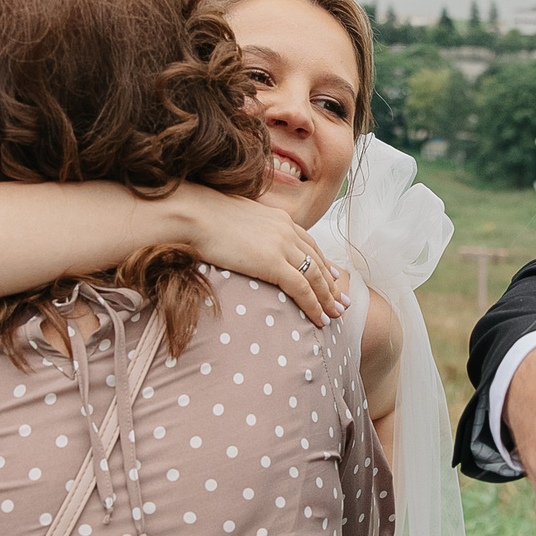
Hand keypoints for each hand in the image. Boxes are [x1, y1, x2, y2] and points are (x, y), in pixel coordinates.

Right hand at [178, 185, 348, 325]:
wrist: (193, 215)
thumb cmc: (201, 218)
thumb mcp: (234, 220)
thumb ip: (248, 232)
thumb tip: (244, 243)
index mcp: (279, 219)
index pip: (309, 245)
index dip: (324, 264)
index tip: (334, 278)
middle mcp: (287, 230)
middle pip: (318, 262)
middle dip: (332, 285)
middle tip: (343, 303)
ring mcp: (282, 245)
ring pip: (315, 277)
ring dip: (328, 299)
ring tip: (335, 316)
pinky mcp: (273, 262)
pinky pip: (302, 289)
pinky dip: (314, 305)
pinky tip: (319, 319)